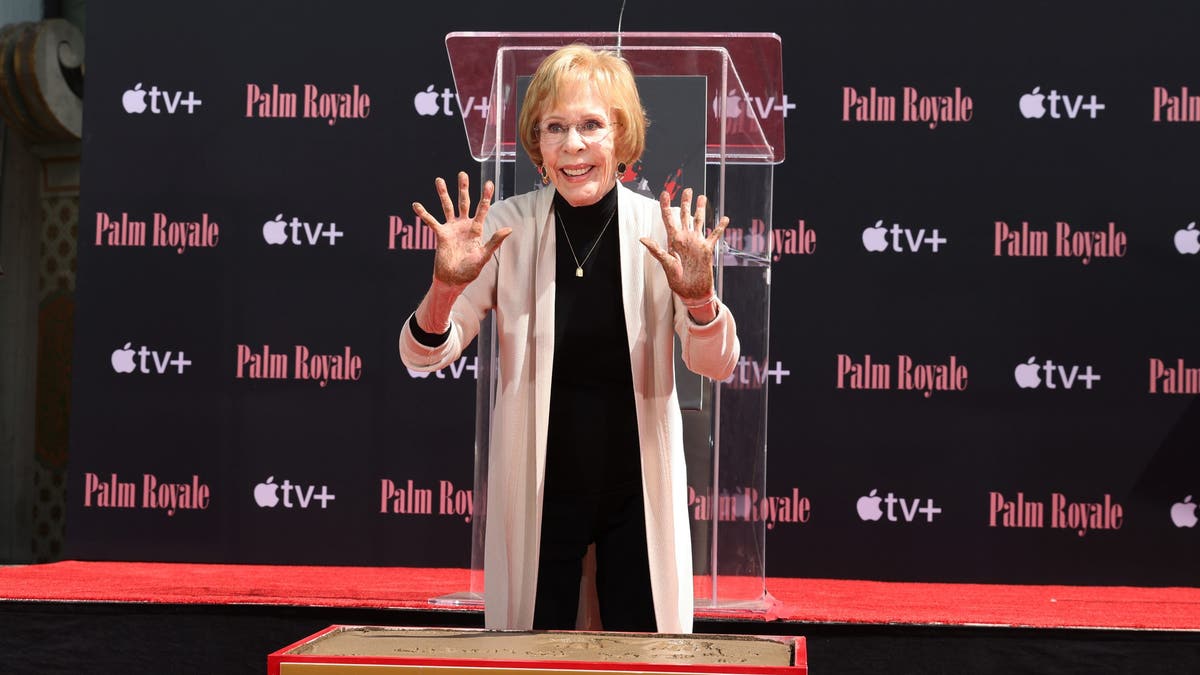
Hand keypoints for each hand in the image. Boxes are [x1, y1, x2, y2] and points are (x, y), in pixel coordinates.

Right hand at [412, 172, 511, 287]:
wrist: (453, 280)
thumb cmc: (470, 271)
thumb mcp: (484, 256)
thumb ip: (495, 241)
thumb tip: (509, 229)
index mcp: (476, 230)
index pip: (482, 209)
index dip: (486, 196)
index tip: (489, 183)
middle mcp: (464, 226)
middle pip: (464, 203)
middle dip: (463, 188)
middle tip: (462, 174)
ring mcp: (452, 229)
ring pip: (447, 207)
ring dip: (443, 194)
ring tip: (439, 180)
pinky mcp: (441, 235)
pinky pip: (431, 221)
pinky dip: (424, 213)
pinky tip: (416, 205)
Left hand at [640, 188, 728, 300]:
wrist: (692, 292)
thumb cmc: (677, 281)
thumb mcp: (666, 264)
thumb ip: (656, 250)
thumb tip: (642, 238)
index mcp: (673, 240)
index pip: (668, 218)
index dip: (666, 205)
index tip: (665, 192)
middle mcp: (685, 238)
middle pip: (685, 215)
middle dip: (685, 202)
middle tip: (687, 189)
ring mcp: (697, 242)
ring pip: (699, 221)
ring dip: (701, 209)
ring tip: (702, 196)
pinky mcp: (707, 249)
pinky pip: (715, 235)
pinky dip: (720, 226)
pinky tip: (725, 218)